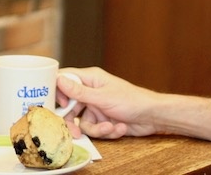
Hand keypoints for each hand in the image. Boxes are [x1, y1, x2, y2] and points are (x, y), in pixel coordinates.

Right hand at [56, 67, 210, 143]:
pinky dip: (105, 131)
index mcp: (89, 78)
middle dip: (73, 121)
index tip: (60, 105)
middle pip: (69, 106)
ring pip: (82, 121)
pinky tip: (119, 127)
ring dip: (95, 129)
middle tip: (74, 130)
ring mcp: (96, 106)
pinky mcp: (102, 120)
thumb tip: (58, 79)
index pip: (64, 79)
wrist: (152, 117)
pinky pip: (94, 129)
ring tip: (108, 128)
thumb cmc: (132, 100)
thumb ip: (78, 91)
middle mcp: (90, 91)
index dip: (58, 92)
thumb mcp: (102, 97)